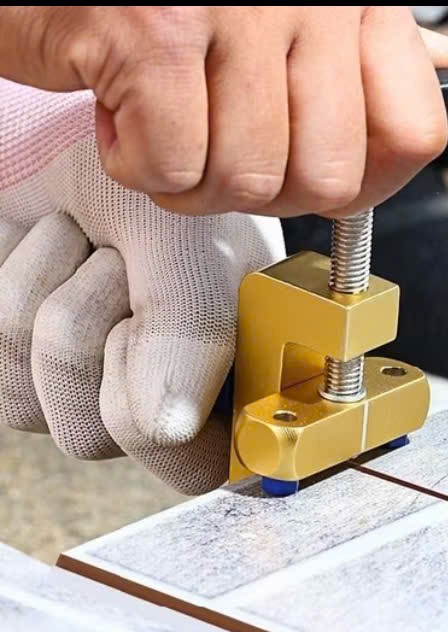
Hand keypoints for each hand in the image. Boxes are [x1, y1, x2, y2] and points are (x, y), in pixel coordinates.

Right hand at [0, 6, 447, 216]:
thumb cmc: (187, 7)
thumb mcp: (309, 22)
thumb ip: (384, 59)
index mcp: (358, 0)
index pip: (414, 134)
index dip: (363, 182)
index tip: (312, 167)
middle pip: (327, 180)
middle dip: (265, 190)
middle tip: (220, 145)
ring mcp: (236, 9)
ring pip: (249, 180)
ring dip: (195, 180)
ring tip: (166, 123)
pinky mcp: (155, 30)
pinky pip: (175, 167)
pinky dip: (140, 165)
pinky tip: (125, 114)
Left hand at [0, 79, 282, 492]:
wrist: (90, 146)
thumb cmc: (161, 192)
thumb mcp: (194, 254)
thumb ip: (193, 340)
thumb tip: (168, 429)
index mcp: (226, 385)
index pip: (197, 470)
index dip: (166, 410)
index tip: (162, 326)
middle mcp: (159, 400)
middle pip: (93, 436)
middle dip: (93, 329)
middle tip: (124, 265)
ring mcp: (87, 389)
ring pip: (32, 405)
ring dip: (52, 298)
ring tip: (91, 247)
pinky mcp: (24, 368)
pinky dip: (14, 290)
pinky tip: (53, 253)